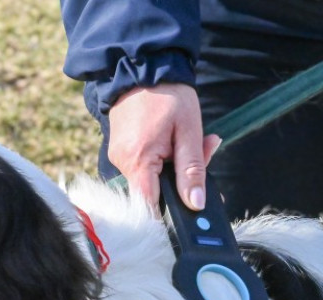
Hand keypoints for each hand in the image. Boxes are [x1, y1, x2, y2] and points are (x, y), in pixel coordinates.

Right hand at [107, 83, 221, 214]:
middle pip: (155, 191)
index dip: (173, 210)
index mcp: (138, 161)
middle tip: (204, 150)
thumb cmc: (169, 94)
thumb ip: (192, 170)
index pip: (151, 206)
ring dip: (174, 166)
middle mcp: (122, 162)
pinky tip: (172, 138)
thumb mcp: (189, 131)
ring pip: (151, 178)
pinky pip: (143, 165)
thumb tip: (195, 204)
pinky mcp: (120, 149)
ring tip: (187, 138)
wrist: (142, 65)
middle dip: (181, 180)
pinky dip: (162, 157)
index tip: (192, 202)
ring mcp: (118, 156)